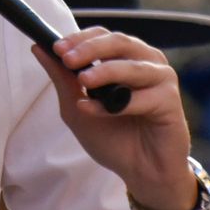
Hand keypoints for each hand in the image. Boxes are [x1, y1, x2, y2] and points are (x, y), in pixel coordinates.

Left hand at [32, 28, 197, 209]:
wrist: (141, 173)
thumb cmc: (114, 139)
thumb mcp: (76, 109)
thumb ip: (62, 79)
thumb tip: (38, 47)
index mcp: (125, 59)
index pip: (103, 36)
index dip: (80, 39)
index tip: (56, 48)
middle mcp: (145, 63)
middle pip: (120, 42)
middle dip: (91, 49)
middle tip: (68, 59)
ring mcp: (161, 80)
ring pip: (133, 66)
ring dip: (106, 71)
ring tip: (84, 81)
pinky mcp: (171, 101)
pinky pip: (143, 98)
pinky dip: (117, 105)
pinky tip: (94, 111)